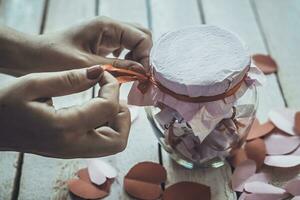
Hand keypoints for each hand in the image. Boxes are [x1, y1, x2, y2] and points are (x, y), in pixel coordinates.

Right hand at [0, 65, 130, 157]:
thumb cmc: (4, 105)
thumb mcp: (32, 84)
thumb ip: (68, 78)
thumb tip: (99, 72)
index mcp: (64, 127)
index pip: (108, 108)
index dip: (113, 87)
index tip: (104, 75)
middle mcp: (72, 145)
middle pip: (118, 140)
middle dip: (123, 115)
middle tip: (112, 96)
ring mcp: (71, 152)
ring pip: (112, 145)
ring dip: (117, 123)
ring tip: (105, 101)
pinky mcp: (69, 151)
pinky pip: (100, 144)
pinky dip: (106, 128)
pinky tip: (94, 111)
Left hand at [1, 16, 151, 74]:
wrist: (32, 57)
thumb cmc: (52, 58)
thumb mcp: (86, 65)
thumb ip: (117, 67)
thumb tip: (142, 72)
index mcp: (106, 26)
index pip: (141, 37)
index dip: (146, 57)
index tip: (143, 77)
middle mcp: (109, 28)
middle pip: (141, 36)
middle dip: (145, 56)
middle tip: (141, 76)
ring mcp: (106, 35)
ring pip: (134, 43)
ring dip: (137, 59)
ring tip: (133, 76)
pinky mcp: (102, 45)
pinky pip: (124, 50)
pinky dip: (128, 62)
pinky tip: (123, 74)